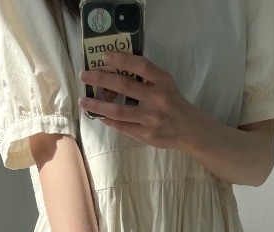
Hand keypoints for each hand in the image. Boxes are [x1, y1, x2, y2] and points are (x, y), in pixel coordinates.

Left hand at [79, 51, 196, 148]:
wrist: (189, 130)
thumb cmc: (173, 103)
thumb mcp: (165, 85)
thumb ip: (147, 78)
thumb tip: (116, 71)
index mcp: (163, 81)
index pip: (140, 65)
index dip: (121, 58)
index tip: (104, 56)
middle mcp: (157, 99)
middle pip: (125, 86)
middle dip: (101, 79)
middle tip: (85, 75)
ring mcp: (150, 118)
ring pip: (118, 110)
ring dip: (98, 104)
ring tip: (84, 100)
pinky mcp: (146, 134)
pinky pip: (122, 126)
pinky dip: (108, 120)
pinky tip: (99, 115)